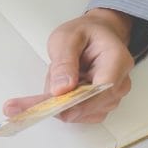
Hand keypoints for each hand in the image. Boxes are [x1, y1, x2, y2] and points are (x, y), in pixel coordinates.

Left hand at [2, 8, 134, 123]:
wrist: (97, 34)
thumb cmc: (85, 33)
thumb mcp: (67, 37)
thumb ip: (64, 61)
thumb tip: (61, 90)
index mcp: (116, 61)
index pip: (99, 90)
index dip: (74, 101)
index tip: (48, 105)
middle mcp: (119, 84)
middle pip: (86, 106)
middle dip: (57, 99)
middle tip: (28, 94)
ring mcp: (111, 98)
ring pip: (78, 113)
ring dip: (58, 100)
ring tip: (55, 74)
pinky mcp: (99, 106)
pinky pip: (76, 114)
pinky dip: (61, 104)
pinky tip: (59, 85)